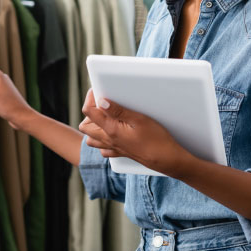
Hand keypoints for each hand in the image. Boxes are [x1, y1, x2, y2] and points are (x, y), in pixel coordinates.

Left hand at [79, 89, 193, 176]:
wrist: (165, 159)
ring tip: (105, 117)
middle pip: (85, 126)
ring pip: (91, 139)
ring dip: (93, 127)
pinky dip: (102, 140)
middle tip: (101, 104)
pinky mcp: (119, 153)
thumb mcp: (138, 119)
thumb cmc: (155, 139)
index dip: (90, 98)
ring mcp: (113, 148)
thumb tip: (101, 101)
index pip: (88, 111)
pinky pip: (102, 148)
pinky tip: (111, 133)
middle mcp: (108, 140)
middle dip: (89, 112)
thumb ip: (118, 110)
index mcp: (110, 130)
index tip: (98, 91)